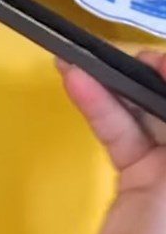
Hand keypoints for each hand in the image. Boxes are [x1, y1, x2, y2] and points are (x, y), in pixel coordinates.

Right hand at [59, 52, 165, 233]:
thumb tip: (164, 67)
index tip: (155, 57)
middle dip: (148, 76)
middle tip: (117, 52)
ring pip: (144, 114)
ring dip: (112, 85)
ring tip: (80, 57)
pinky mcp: (138, 180)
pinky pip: (119, 133)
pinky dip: (97, 107)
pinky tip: (76, 83)